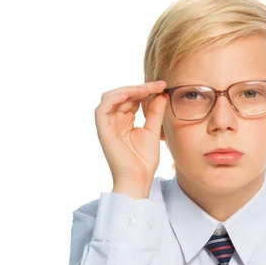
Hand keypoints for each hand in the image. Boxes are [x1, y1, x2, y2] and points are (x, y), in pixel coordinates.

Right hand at [94, 81, 167, 197]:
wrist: (138, 179)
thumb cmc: (144, 161)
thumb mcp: (153, 131)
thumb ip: (155, 112)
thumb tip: (161, 94)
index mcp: (125, 121)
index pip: (133, 99)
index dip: (146, 90)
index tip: (162, 86)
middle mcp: (115, 121)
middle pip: (123, 95)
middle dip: (140, 88)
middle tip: (158, 85)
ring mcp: (107, 124)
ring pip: (112, 97)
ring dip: (129, 90)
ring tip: (146, 89)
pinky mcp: (102, 129)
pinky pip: (104, 106)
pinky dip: (117, 97)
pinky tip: (133, 94)